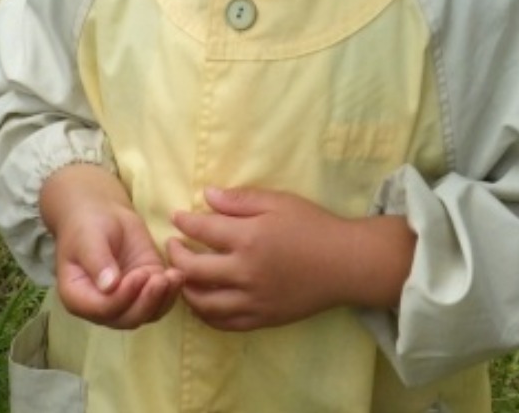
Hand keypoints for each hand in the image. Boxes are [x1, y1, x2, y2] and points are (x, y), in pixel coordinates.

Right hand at [41, 163, 181, 328]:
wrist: (102, 214)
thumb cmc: (87, 224)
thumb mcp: (88, 238)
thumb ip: (97, 261)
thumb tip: (109, 286)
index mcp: (78, 297)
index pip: (102, 309)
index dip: (122, 298)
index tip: (139, 276)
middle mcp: (102, 307)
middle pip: (127, 318)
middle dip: (146, 302)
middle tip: (159, 278)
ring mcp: (126, 301)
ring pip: (147, 314)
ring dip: (162, 299)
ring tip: (173, 276)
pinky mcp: (146, 291)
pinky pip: (161, 302)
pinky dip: (171, 293)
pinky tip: (177, 275)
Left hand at [168, 186, 414, 331]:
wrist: (346, 264)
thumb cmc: (313, 227)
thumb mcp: (278, 202)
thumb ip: (240, 200)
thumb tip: (206, 195)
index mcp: (248, 239)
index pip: (202, 230)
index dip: (184, 222)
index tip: (177, 217)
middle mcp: (245, 273)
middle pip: (192, 269)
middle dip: (175, 256)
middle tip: (172, 246)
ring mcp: (252, 300)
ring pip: (203, 302)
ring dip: (185, 288)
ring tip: (182, 276)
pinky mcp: (262, 319)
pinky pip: (224, 322)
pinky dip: (206, 313)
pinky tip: (203, 300)